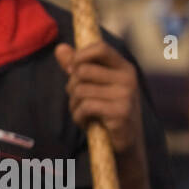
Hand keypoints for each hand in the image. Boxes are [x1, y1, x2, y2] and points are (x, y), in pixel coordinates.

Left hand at [55, 41, 143, 155]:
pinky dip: (79, 116)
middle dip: (72, 86)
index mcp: (124, 67)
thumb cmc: (108, 110)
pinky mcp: (121, 112)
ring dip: (74, 104)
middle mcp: (128, 78)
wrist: (125, 141)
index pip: (100, 48)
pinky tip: (86, 121)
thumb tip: (60, 47)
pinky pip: (85, 107)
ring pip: (81, 90)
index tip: (73, 70)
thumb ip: (78, 66)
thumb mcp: (95, 85)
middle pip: (83, 71)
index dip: (80, 56)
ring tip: (82, 112)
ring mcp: (126, 95)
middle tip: (78, 99)